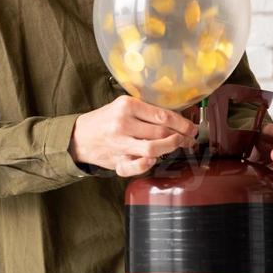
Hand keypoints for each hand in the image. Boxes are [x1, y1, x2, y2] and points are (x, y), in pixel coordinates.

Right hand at [69, 95, 198, 177]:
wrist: (80, 136)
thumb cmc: (107, 119)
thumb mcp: (123, 106)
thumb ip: (146, 110)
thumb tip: (176, 118)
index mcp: (127, 106)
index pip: (162, 115)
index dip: (182, 123)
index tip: (192, 127)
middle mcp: (123, 124)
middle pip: (161, 133)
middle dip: (181, 137)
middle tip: (189, 138)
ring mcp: (119, 144)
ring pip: (153, 149)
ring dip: (170, 149)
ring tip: (178, 146)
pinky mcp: (117, 162)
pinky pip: (137, 167)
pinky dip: (149, 165)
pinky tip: (155, 160)